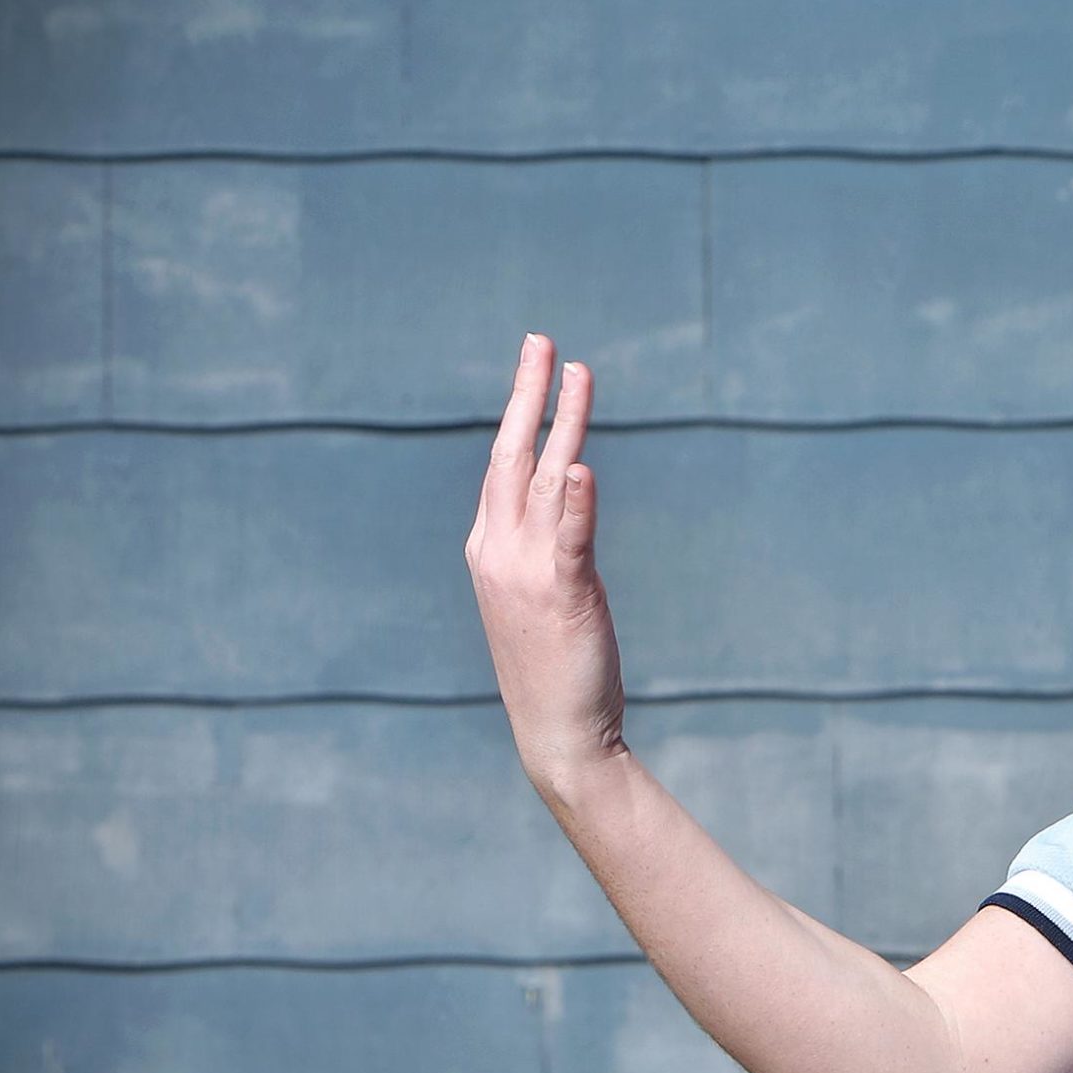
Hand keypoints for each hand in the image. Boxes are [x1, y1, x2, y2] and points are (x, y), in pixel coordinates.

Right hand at [464, 333, 627, 801]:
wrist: (555, 732)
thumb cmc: (554, 667)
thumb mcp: (539, 594)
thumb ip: (546, 546)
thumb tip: (567, 501)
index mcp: (489, 548)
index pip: (502, 465)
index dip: (521, 412)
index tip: (539, 366)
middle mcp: (498, 550)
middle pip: (511, 454)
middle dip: (528, 392)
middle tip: (543, 340)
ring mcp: (527, 571)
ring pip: (546, 478)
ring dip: (562, 421)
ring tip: (579, 372)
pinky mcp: (564, 594)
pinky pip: (571, 536)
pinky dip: (576, 499)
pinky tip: (583, 463)